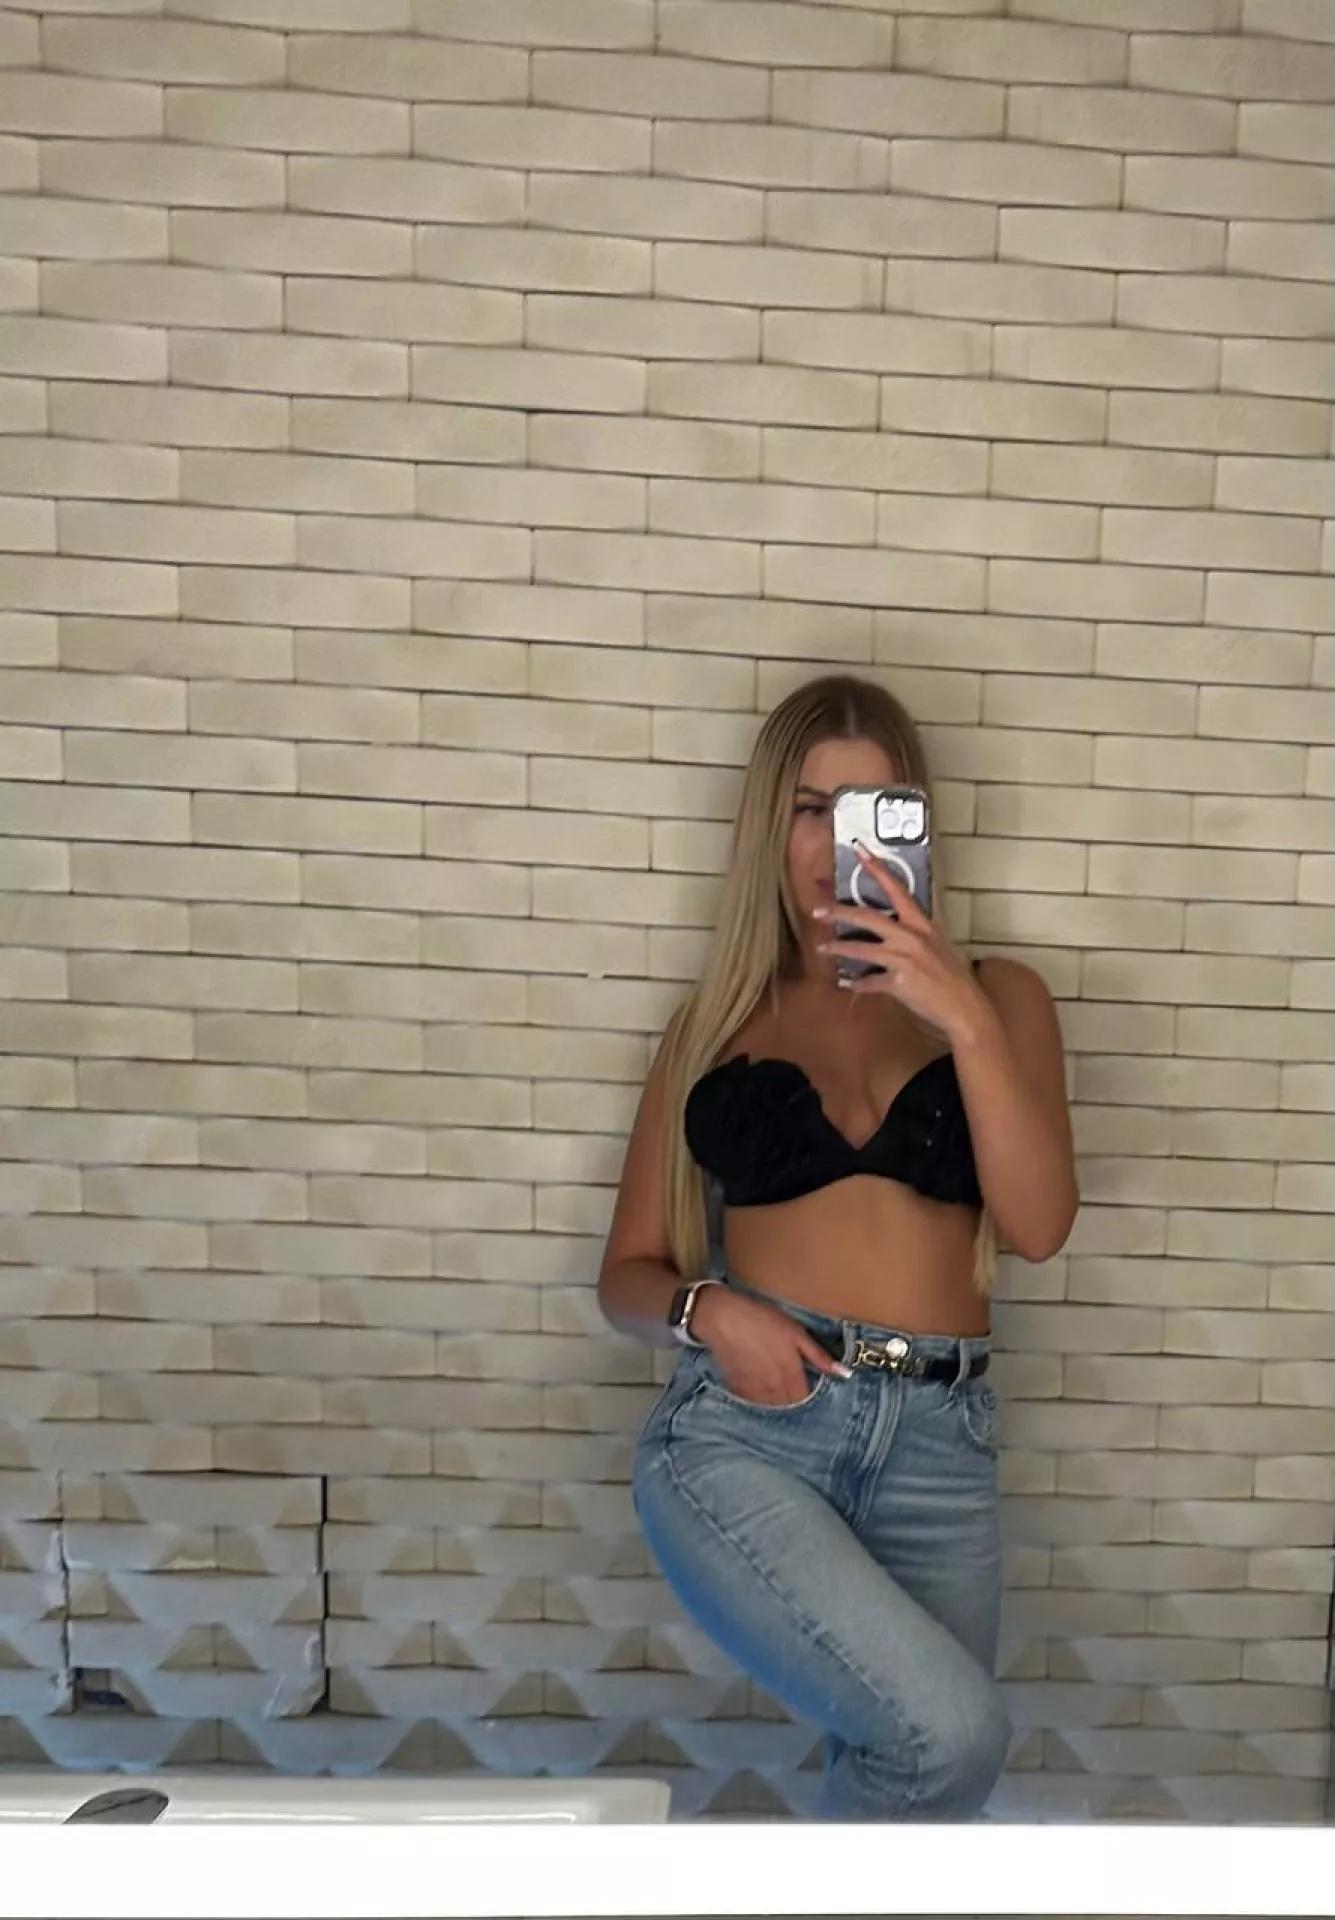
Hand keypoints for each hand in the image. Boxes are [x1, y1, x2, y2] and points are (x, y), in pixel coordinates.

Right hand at [690, 1286, 849, 1405]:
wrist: (722, 1318)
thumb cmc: (762, 1320)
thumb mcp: (796, 1332)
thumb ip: (818, 1355)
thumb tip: (843, 1373)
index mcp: (791, 1374)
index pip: (806, 1401)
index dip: (812, 1401)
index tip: (816, 1395)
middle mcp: (774, 1389)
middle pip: (790, 1408)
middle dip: (797, 1405)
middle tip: (800, 1397)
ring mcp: (755, 1391)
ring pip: (772, 1410)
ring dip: (780, 1406)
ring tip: (782, 1397)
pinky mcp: (738, 1389)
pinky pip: (754, 1405)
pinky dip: (761, 1403)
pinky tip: (763, 1394)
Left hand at [815, 840, 985, 1042]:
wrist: (964, 1007)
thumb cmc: (953, 977)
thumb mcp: (938, 944)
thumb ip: (917, 933)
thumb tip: (897, 927)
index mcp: (922, 924)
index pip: (896, 889)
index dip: (876, 868)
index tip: (859, 850)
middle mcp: (911, 937)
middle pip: (868, 918)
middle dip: (840, 913)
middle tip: (818, 910)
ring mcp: (904, 960)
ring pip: (861, 950)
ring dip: (838, 949)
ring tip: (822, 948)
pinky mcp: (898, 983)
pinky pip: (869, 983)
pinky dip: (858, 985)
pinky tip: (849, 985)